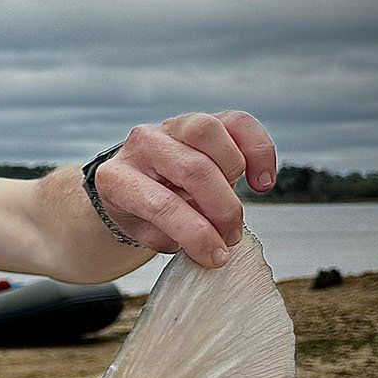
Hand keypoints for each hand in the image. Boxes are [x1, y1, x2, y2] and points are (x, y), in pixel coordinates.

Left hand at [90, 112, 275, 266]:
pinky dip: (259, 150)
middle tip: (230, 236)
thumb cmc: (142, 212)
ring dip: (234, 173)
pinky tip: (261, 181)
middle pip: (193, 168)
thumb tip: (211, 242)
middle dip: (222, 209)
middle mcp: (141, 145)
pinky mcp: (202, 121)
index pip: (161, 205)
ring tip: (234, 205)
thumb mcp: (146, 232)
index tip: (216, 256)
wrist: (138, 184)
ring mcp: (171, 127)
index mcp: (117, 178)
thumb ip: (174, 235)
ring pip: (209, 132)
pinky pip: (238, 122)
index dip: (195, 233)